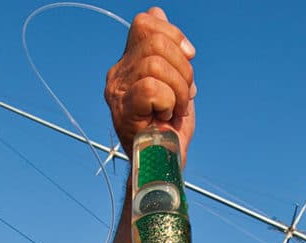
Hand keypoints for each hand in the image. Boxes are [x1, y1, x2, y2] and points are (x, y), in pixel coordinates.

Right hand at [104, 7, 196, 162]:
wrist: (165, 165)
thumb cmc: (169, 130)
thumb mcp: (175, 82)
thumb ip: (167, 51)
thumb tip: (157, 11)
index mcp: (129, 63)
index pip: (145, 22)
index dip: (174, 34)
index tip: (189, 58)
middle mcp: (117, 73)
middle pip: (155, 41)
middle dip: (183, 68)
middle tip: (184, 95)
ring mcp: (117, 92)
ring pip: (156, 65)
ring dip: (179, 90)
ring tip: (176, 110)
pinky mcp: (123, 110)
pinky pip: (152, 89)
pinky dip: (169, 103)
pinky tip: (165, 117)